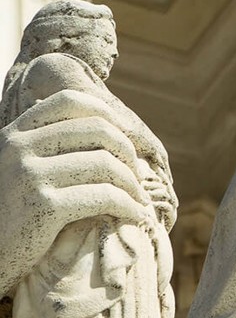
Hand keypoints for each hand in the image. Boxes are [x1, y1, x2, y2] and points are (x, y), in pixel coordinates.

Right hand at [0, 89, 150, 293]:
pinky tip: (136, 215)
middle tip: (137, 178)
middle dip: (128, 154)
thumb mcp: (20, 169)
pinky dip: (130, 206)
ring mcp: (31, 174)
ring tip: (140, 201)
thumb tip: (106, 131)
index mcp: (17, 133)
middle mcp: (21, 147)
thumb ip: (48, 147)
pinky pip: (105, 197)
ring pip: (106, 164)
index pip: (71, 102)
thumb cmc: (13, 214)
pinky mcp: (45, 205)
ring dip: (133, 185)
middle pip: (98, 130)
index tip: (127, 144)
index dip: (109, 117)